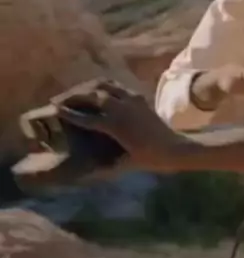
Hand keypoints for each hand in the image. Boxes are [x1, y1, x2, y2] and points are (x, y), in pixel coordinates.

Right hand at [57, 81, 181, 171]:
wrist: (175, 147)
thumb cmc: (150, 159)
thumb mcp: (126, 164)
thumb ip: (106, 165)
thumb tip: (87, 172)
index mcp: (116, 126)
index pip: (86, 117)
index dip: (69, 113)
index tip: (55, 110)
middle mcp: (121, 108)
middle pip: (92, 95)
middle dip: (73, 96)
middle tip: (59, 100)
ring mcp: (131, 99)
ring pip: (103, 85)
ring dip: (87, 87)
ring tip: (75, 92)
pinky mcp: (138, 96)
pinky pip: (116, 86)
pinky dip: (102, 86)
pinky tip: (96, 91)